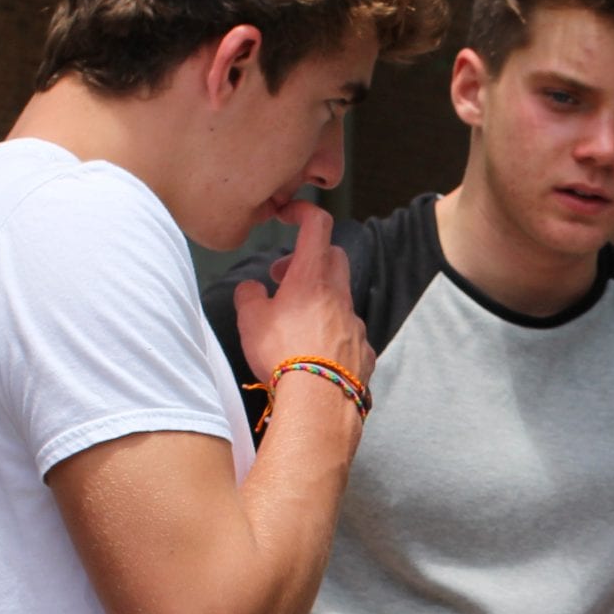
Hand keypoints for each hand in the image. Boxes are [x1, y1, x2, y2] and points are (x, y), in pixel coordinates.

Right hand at [234, 200, 375, 387]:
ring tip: (295, 323)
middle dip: (309, 260)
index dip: (304, 212)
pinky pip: (350, 332)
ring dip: (320, 301)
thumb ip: (248, 296)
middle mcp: (339, 296)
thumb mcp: (249, 320)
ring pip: (342, 298)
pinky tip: (317, 352)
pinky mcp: (365, 351)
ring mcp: (356, 324)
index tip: (290, 214)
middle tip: (284, 279)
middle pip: (334, 258)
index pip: (317, 226)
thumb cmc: (282, 355)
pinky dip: (334, 333)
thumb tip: (252, 289)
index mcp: (312, 278)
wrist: (318, 401)